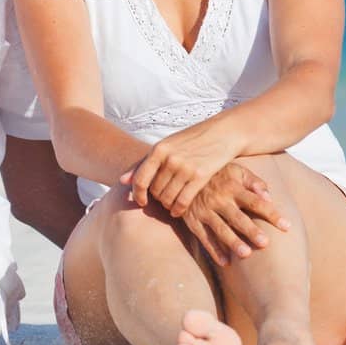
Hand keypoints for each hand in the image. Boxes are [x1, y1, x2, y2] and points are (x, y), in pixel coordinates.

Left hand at [119, 117, 242, 216]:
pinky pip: (183, 201)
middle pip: (155, 191)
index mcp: (158, 149)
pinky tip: (178, 211)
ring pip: (167, 198)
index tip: (141, 202)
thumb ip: (144, 163)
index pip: (140, 179)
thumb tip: (122, 181)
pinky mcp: (200, 176)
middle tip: (163, 199)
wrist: (223, 133)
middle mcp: (170, 159)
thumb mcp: (166, 146)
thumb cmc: (191, 140)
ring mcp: (185, 167)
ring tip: (170, 204)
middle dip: (157, 198)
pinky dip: (178, 210)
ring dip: (168, 205)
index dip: (137, 194)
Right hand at [179, 162, 290, 266]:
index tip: (287, 226)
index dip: (271, 213)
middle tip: (265, 243)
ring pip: (220, 229)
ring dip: (232, 242)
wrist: (183, 173)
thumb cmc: (217, 173)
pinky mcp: (192, 220)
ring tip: (246, 254)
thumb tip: (269, 196)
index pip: (256, 202)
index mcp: (232, 187)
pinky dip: (213, 250)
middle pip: (237, 217)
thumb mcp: (235, 170)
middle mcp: (219, 200)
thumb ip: (253, 181)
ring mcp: (204, 211)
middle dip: (250, 230)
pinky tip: (225, 262)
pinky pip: (203, 237)